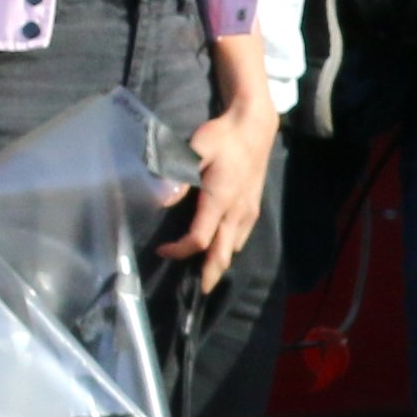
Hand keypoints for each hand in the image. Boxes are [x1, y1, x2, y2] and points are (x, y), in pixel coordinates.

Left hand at [164, 93, 278, 293]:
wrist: (255, 126)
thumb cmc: (222, 136)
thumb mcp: (195, 149)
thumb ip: (177, 173)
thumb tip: (161, 199)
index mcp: (220, 200)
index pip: (200, 239)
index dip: (180, 250)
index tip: (162, 250)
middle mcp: (237, 211)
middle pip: (223, 252)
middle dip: (211, 273)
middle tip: (202, 290)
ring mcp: (248, 209)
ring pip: (234, 245)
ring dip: (221, 261)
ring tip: (209, 272)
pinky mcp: (254, 205)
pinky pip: (241, 235)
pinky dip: (230, 247)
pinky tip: (224, 248)